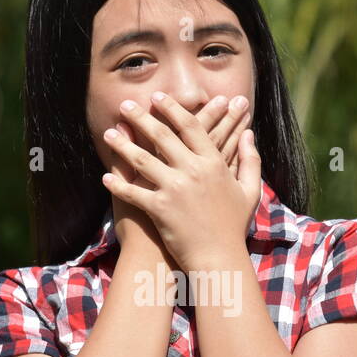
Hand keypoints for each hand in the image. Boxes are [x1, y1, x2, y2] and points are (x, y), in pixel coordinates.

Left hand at [102, 93, 261, 271]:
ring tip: (109, 133)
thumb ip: (250, 160)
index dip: (173, 109)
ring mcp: (174, 189)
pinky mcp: (159, 208)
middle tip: (126, 105)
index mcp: (213, 164)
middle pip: (162, 136)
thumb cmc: (234, 226)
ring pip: (142, 160)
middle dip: (141, 117)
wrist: (220, 259)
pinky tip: (106, 177)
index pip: (190, 126)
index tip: (158, 97)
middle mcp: (193, 171)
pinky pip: (133, 192)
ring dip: (122, 145)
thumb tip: (249, 135)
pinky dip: (118, 185)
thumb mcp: (250, 190)